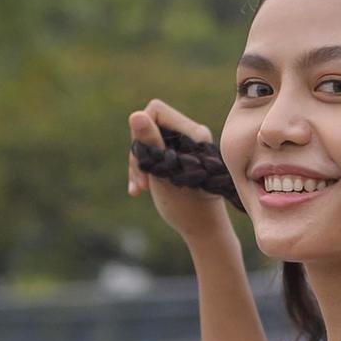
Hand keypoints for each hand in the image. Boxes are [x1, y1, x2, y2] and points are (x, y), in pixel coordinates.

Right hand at [126, 98, 235, 246]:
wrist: (205, 230)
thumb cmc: (188, 206)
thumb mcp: (163, 174)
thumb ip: (150, 143)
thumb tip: (136, 114)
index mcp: (194, 134)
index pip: (156, 110)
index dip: (141, 131)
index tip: (143, 159)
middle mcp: (192, 135)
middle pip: (150, 125)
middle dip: (139, 152)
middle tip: (141, 182)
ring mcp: (186, 146)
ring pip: (149, 141)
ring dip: (140, 164)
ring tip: (139, 189)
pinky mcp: (181, 157)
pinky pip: (155, 152)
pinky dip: (146, 169)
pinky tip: (139, 190)